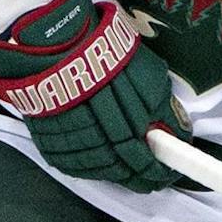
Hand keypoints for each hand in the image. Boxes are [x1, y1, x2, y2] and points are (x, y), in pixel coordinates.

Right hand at [0, 0, 187, 191]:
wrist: (54, 38)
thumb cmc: (105, 51)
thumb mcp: (146, 72)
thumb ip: (162, 105)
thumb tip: (177, 134)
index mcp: (119, 104)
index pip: (140, 152)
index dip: (154, 169)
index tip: (166, 175)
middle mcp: (90, 120)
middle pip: (117, 164)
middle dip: (137, 177)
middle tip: (150, 183)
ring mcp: (64, 129)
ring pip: (93, 167)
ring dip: (113, 175)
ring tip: (128, 176)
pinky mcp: (44, 133)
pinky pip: (69, 162)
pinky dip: (87, 169)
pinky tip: (100, 168)